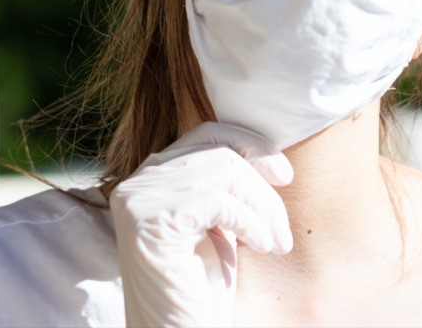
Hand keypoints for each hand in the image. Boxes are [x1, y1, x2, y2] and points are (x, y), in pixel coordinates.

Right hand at [109, 122, 293, 326]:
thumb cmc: (203, 289)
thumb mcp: (219, 224)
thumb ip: (226, 184)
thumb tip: (266, 151)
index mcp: (153, 175)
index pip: (208, 133)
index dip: (251, 145)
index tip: (284, 176)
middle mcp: (137, 180)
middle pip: (220, 150)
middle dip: (264, 187)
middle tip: (284, 232)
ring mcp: (138, 199)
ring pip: (225, 170)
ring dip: (264, 208)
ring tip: (277, 244)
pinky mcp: (148, 221)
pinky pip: (219, 200)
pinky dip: (252, 222)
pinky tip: (262, 247)